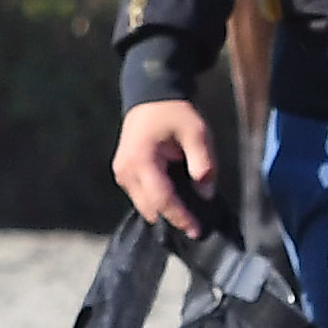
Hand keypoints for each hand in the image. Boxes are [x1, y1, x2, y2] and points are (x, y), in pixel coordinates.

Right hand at [112, 98, 216, 235]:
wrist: (150, 96)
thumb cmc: (174, 113)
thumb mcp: (197, 132)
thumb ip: (204, 163)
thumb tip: (205, 194)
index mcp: (142, 160)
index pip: (162, 199)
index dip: (180, 217)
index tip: (198, 231)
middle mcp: (126, 171)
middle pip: (150, 208)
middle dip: (173, 219)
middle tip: (199, 226)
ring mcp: (122, 174)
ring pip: (144, 206)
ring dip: (165, 211)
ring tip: (190, 213)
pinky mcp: (123, 174)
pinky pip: (141, 197)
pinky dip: (158, 201)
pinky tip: (177, 200)